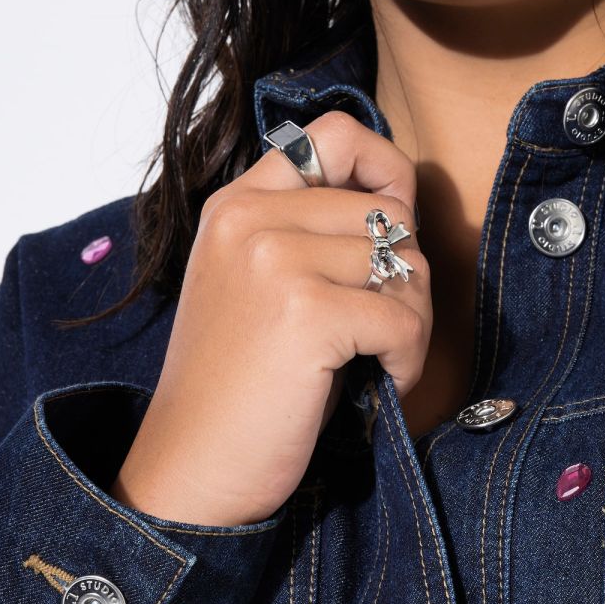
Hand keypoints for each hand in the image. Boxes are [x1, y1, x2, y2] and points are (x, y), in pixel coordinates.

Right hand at [110, 111, 429, 526]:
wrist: (194, 469)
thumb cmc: (240, 389)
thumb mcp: (259, 286)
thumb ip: (309, 233)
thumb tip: (402, 205)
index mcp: (237, 203)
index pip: (335, 134)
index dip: (386, 170)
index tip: (393, 228)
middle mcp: (250, 217)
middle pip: (389, 212)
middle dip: (406, 277)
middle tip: (380, 332)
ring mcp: (274, 259)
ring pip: (406, 264)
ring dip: (410, 324)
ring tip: (372, 363)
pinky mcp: (304, 311)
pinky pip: (405, 319)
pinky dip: (407, 361)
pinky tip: (375, 387)